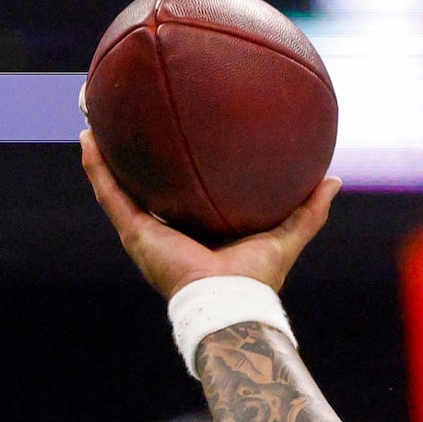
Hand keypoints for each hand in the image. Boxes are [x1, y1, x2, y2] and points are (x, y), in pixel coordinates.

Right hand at [80, 130, 337, 299]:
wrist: (230, 302)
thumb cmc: (257, 279)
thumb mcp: (286, 235)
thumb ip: (308, 210)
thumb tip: (332, 179)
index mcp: (198, 231)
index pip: (183, 194)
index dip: (177, 169)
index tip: (176, 136)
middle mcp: (168, 230)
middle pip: (146, 185)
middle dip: (135, 156)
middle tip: (129, 119)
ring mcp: (147, 232)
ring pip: (119, 186)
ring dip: (105, 154)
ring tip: (96, 119)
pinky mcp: (135, 234)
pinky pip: (110, 193)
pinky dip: (97, 167)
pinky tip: (89, 137)